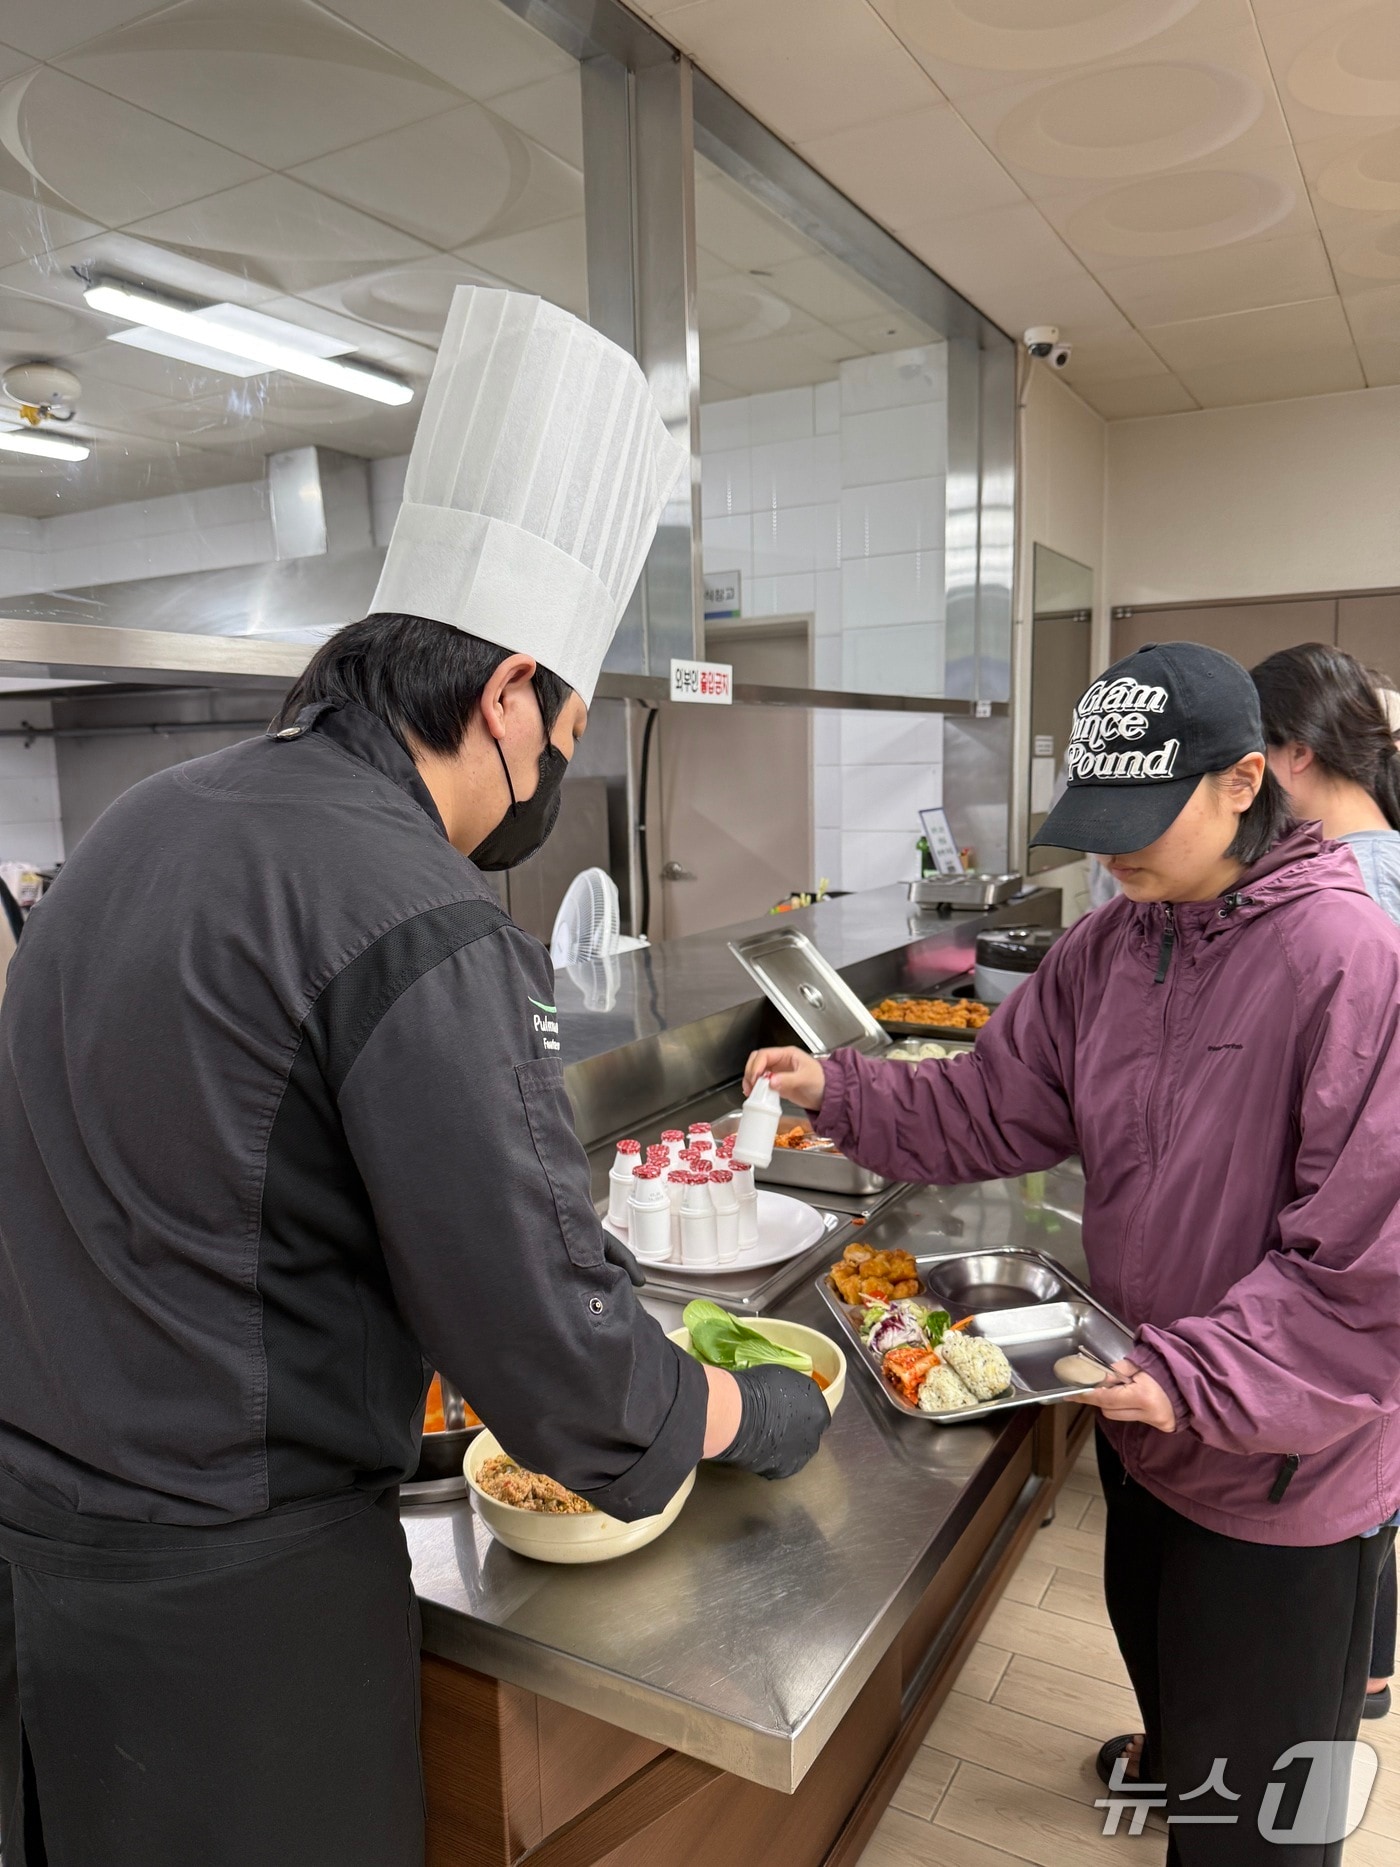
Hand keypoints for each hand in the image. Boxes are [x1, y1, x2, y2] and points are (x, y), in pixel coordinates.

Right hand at [710, 1364, 830, 1478]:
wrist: (739, 1416)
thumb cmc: (759, 1388)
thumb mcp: (784, 1377)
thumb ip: (794, 1391)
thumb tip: (788, 1396)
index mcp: (819, 1411)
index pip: (817, 1413)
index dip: (804, 1410)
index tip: (790, 1408)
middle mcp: (815, 1436)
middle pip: (809, 1434)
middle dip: (797, 1429)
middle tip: (777, 1422)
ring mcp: (799, 1456)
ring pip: (796, 1452)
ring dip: (786, 1445)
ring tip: (765, 1437)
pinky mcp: (782, 1471)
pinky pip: (780, 1464)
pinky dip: (772, 1458)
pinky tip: (759, 1449)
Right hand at [743, 1046, 825, 1109]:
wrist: (829, 1096)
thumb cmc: (822, 1082)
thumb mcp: (806, 1079)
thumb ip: (788, 1079)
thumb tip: (770, 1081)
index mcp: (787, 1054)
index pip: (765, 1054)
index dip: (757, 1065)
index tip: (755, 1078)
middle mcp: (780, 1062)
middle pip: (757, 1061)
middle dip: (751, 1071)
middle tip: (751, 1084)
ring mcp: (778, 1073)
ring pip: (757, 1072)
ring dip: (751, 1080)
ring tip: (751, 1091)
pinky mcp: (778, 1084)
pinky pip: (762, 1084)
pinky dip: (756, 1088)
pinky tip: (755, 1095)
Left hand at [1073, 1361, 1176, 1432]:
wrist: (1197, 1379)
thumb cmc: (1169, 1367)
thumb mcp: (1141, 1362)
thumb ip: (1118, 1370)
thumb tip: (1096, 1374)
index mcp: (1143, 1396)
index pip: (1105, 1398)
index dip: (1087, 1394)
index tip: (1071, 1393)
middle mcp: (1148, 1414)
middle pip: (1109, 1410)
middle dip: (1103, 1396)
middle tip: (1105, 1382)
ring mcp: (1155, 1422)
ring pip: (1119, 1416)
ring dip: (1115, 1403)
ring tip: (1126, 1387)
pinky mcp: (1160, 1425)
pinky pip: (1133, 1417)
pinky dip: (1129, 1407)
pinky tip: (1137, 1395)